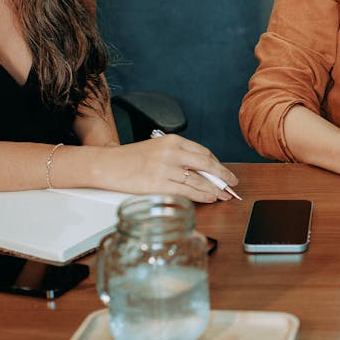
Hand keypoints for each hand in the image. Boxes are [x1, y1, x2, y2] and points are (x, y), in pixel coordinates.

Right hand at [95, 135, 239, 202]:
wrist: (107, 165)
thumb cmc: (130, 158)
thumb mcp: (157, 149)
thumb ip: (178, 156)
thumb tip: (200, 170)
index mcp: (173, 141)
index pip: (203, 152)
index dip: (217, 164)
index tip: (224, 171)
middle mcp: (171, 152)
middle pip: (207, 164)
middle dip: (223, 175)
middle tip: (233, 183)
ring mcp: (166, 169)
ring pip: (199, 180)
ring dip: (215, 189)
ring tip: (224, 195)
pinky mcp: (159, 184)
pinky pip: (187, 191)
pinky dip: (202, 195)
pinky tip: (210, 198)